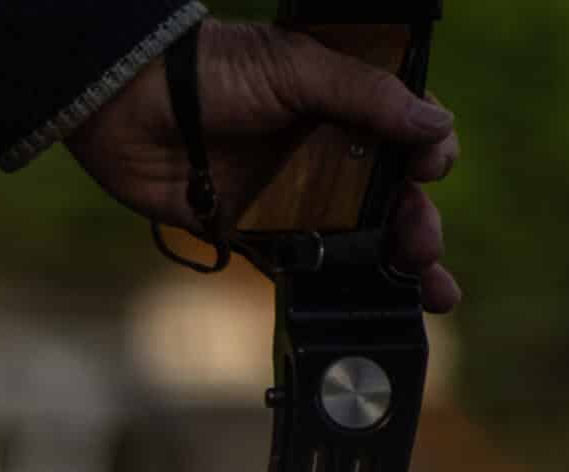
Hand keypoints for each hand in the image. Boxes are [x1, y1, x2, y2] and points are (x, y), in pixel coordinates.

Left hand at [65, 20, 462, 311]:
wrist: (130, 105)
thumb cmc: (212, 71)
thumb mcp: (298, 68)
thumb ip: (367, 96)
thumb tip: (438, 127)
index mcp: (344, 103)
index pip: (407, 132)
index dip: (428, 153)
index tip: (428, 169)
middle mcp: (325, 150)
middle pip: (390, 195)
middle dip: (418, 224)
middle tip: (424, 248)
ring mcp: (291, 193)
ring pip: (355, 236)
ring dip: (391, 265)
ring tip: (422, 292)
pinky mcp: (253, 229)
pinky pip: (299, 262)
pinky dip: (327, 285)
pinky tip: (356, 307)